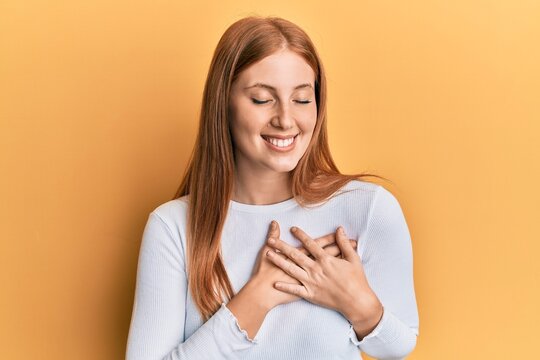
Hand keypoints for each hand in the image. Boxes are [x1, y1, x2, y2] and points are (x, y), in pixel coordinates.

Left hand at [265, 225, 381, 325]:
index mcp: (326, 260)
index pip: (310, 244)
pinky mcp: (311, 294)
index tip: (292, 229)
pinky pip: (295, 290)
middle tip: (270, 239)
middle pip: (295, 255)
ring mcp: (312, 282)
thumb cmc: (357, 279)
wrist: (357, 302)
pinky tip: (274, 283)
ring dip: (279, 261)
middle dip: (282, 246)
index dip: (300, 235)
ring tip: (268, 254)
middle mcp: (316, 269)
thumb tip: (339, 229)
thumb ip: (344, 243)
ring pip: (291, 270)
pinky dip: (285, 287)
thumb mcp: (353, 258)